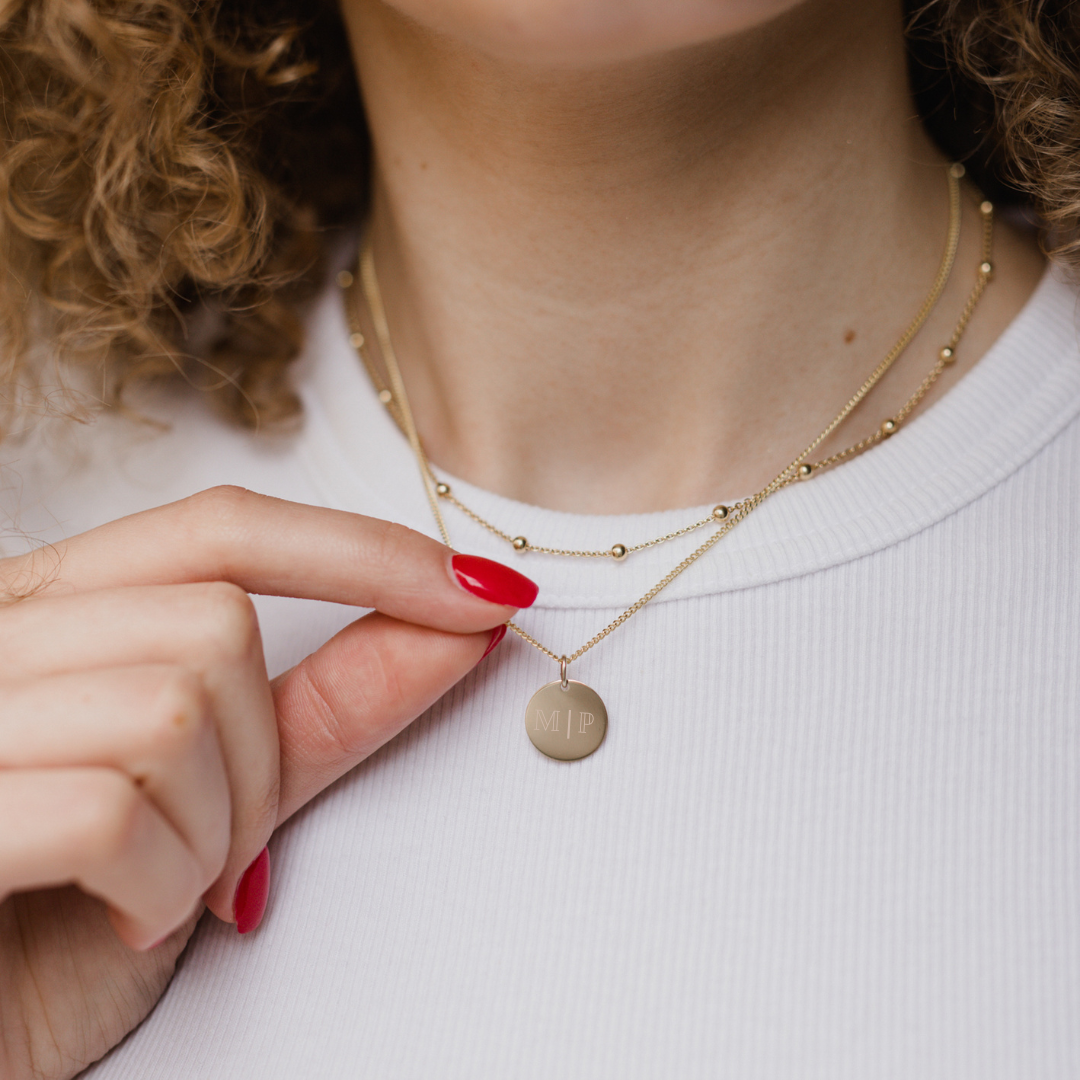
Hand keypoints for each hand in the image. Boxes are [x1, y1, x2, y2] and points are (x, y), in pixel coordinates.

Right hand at [0, 486, 535, 1079]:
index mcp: (47, 611)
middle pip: (213, 624)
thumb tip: (452, 626)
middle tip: (235, 846)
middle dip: (265, 754)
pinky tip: (132, 917)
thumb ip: (322, 704)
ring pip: (173, 708)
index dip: (364, 554)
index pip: (222, 531)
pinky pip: (110, 812)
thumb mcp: (213, 799)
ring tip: (173, 885)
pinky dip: (161, 883)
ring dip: (218, 827)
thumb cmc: (67, 926)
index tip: (478, 595)